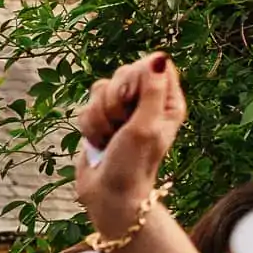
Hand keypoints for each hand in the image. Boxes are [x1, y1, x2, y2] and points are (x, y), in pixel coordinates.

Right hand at [74, 52, 185, 238]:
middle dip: (113, 100)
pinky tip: (98, 143)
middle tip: (120, 125)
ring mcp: (121, 112)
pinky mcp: (100, 121)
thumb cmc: (132, 165)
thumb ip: (151, 91)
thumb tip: (159, 57)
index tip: (130, 101)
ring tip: (109, 138)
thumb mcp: (146, 126)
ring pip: (99, 90)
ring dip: (99, 117)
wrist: (107, 195)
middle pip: (123, 73)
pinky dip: (88, 127)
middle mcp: (145, 102)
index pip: (153, 64)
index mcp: (167, 101)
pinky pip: (85, 108)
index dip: (136, 77)